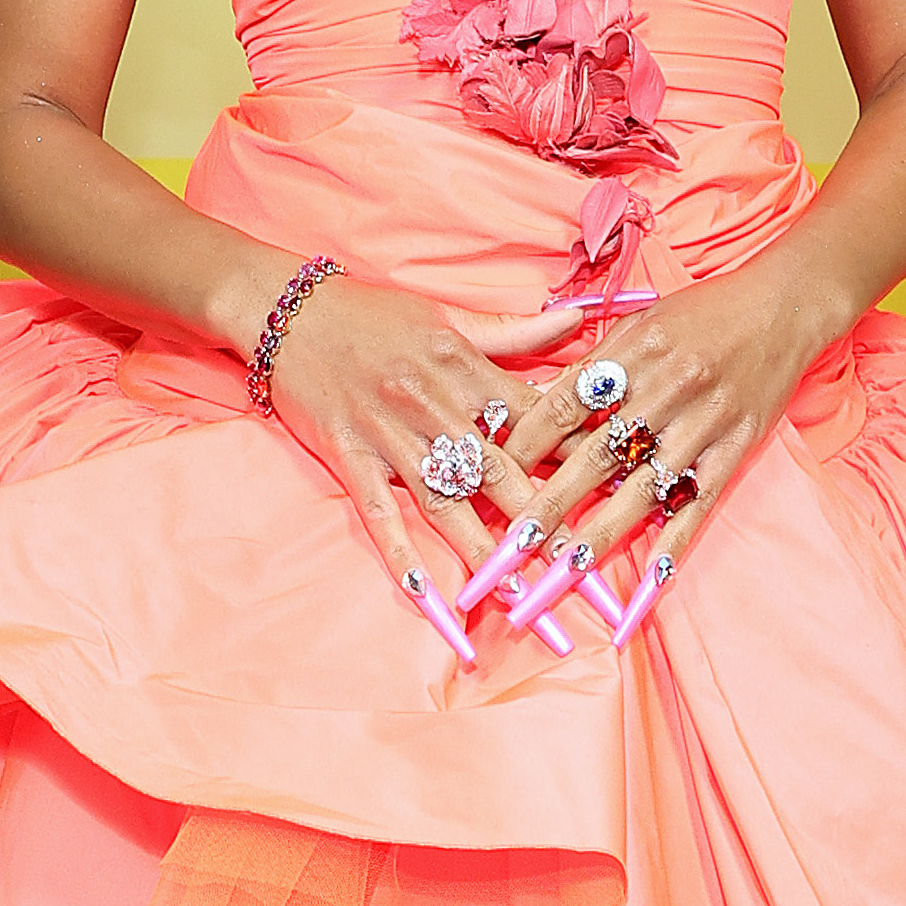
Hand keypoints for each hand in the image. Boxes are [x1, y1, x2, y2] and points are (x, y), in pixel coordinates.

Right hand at [256, 270, 550, 628]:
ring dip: (481, 550)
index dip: (578, 456)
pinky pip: (378, 513)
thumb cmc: (375, 314)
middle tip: (581, 566)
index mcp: (466, 369)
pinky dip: (400, 554)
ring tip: (516, 593)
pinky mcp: (349, 456)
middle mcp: (434, 405)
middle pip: (499, 472)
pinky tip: (425, 594)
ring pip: (446, 501)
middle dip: (543, 521)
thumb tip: (580, 321)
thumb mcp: (449, 317)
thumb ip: (515, 332)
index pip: (536, 419)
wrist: (288, 311)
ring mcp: (390, 435)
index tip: (616, 491)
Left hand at [472, 264, 826, 612]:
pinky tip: (651, 577)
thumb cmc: (703, 313)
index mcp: (633, 351)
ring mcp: (703, 423)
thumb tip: (539, 404)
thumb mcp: (641, 322)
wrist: (784, 306)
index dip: (525, 444)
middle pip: (595, 455)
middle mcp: (666, 388)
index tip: (492, 474)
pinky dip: (675, 541)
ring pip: (642, 488)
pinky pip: (699, 502)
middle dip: (550, 503)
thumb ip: (594, 363)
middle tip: (513, 542)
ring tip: (566, 569)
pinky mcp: (735, 448)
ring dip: (602, 532)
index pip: (565, 403)